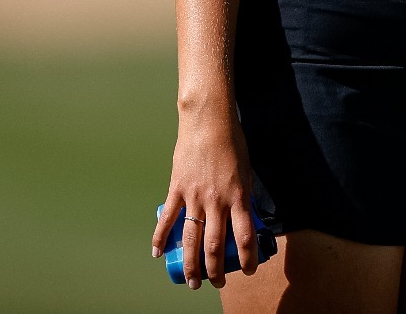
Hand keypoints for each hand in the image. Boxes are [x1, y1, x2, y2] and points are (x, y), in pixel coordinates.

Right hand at [153, 106, 259, 289]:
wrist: (209, 122)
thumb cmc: (232, 144)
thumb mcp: (245, 172)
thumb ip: (241, 195)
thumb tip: (242, 216)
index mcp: (238, 196)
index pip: (244, 236)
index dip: (246, 258)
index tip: (247, 270)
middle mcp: (216, 200)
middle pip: (215, 244)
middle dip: (216, 270)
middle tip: (217, 284)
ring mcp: (194, 196)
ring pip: (192, 238)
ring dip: (192, 264)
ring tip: (193, 282)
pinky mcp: (177, 189)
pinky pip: (167, 218)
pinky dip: (161, 238)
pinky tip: (158, 254)